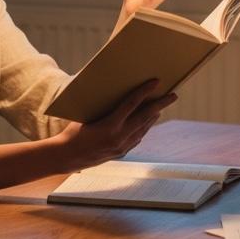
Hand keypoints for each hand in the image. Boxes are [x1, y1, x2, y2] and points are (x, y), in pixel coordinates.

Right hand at [53, 79, 177, 170]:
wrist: (66, 156)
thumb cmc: (73, 131)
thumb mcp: (87, 115)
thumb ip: (104, 107)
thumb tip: (117, 93)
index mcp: (110, 125)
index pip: (132, 103)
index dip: (145, 91)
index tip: (156, 82)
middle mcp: (119, 137)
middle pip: (145, 117)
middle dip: (160, 104)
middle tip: (173, 95)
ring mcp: (121, 147)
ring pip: (143, 128)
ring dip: (153, 116)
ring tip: (161, 106)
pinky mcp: (121, 153)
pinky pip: (137, 138)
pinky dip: (144, 128)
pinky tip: (147, 122)